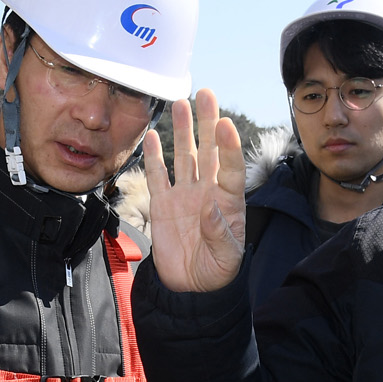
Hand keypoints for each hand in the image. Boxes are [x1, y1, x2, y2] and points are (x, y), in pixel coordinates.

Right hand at [142, 88, 246, 292]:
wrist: (191, 287)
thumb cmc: (217, 272)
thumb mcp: (226, 259)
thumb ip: (219, 234)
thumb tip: (209, 208)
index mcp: (229, 202)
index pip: (231, 168)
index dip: (229, 146)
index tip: (224, 124)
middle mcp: (208, 191)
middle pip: (209, 151)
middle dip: (207, 122)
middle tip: (206, 93)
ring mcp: (185, 195)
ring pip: (184, 156)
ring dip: (184, 130)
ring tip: (181, 102)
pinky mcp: (163, 204)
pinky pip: (158, 175)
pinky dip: (154, 156)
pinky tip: (151, 134)